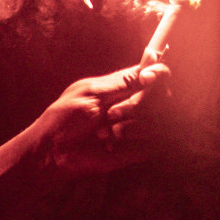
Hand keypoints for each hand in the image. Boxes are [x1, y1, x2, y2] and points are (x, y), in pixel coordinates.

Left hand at [34, 63, 170, 173]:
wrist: (54, 151)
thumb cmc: (65, 119)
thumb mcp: (91, 93)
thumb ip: (122, 82)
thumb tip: (151, 68)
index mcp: (125, 87)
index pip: (159, 74)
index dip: (159, 74)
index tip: (146, 78)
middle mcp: (138, 105)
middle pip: (164, 97)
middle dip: (137, 104)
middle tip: (110, 114)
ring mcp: (141, 127)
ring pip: (159, 120)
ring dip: (128, 126)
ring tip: (103, 132)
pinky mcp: (141, 149)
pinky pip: (153, 142)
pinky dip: (129, 142)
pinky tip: (110, 145)